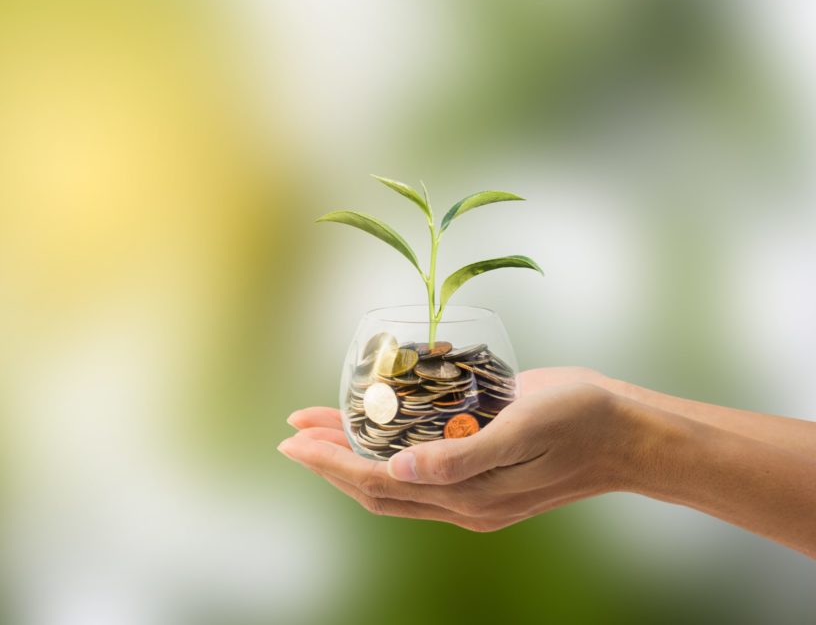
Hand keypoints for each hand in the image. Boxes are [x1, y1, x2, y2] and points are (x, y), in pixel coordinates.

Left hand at [278, 381, 641, 531]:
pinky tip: (373, 425)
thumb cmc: (582, 423)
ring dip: (352, 453)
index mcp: (470, 496)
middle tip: (292, 432)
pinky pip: (420, 466)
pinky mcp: (481, 468)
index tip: (294, 442)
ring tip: (316, 425)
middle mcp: (464, 499)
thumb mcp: (523, 430)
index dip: (331, 464)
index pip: (380, 483)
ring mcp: (473, 488)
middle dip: (329, 460)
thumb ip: (461, 456)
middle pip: (377, 486)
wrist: (629, 434)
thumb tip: (399, 470)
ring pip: (393, 478)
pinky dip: (387, 448)